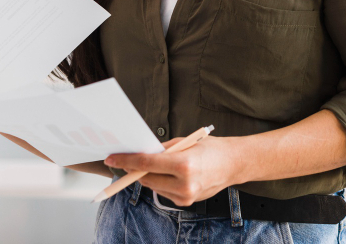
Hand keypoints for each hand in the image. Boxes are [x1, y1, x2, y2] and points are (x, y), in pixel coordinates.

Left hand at [105, 136, 240, 205]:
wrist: (233, 164)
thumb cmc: (211, 149)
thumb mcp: (185, 142)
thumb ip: (161, 149)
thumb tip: (140, 153)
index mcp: (184, 164)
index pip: (146, 163)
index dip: (126, 160)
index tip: (113, 158)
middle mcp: (184, 184)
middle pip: (146, 178)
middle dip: (135, 169)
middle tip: (129, 160)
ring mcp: (185, 196)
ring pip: (153, 186)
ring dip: (149, 176)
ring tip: (161, 165)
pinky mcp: (186, 203)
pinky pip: (163, 192)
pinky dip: (161, 183)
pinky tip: (172, 175)